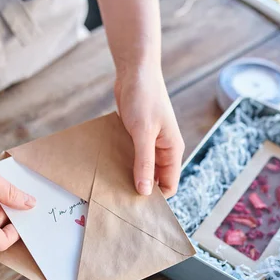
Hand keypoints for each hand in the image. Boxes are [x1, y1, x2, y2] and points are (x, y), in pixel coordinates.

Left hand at [115, 66, 184, 197]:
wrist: (135, 71)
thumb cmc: (145, 98)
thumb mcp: (144, 133)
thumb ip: (144, 163)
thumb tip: (145, 192)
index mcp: (172, 150)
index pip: (169, 185)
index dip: (156, 198)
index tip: (136, 208)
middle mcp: (162, 150)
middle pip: (154, 180)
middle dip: (140, 190)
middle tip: (119, 201)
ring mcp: (148, 143)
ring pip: (140, 169)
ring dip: (128, 177)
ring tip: (111, 188)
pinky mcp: (135, 137)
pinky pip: (130, 157)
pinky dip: (121, 163)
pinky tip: (108, 170)